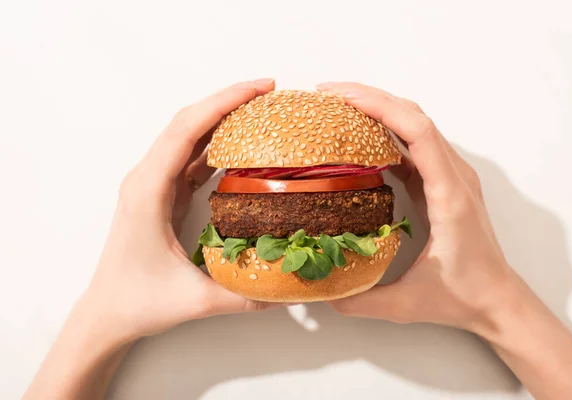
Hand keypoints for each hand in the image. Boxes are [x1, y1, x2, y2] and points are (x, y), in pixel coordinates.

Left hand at [83, 79, 276, 343]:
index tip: (259, 88)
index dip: (223, 102)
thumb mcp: (194, 301)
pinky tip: (238, 145)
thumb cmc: (138, 302)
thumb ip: (244, 296)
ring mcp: (152, 184)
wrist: (106, 312)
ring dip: (221, 119)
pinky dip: (214, 145)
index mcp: (148, 191)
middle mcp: (146, 179)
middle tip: (268, 91)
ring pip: (188, 137)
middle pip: (187, 123)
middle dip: (227, 101)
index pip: (187, 130)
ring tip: (258, 111)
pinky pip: (189, 158)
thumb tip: (288, 291)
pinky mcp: (160, 194)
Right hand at [319, 82, 514, 333]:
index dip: (379, 106)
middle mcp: (455, 176)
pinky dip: (389, 130)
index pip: (417, 131)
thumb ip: (360, 301)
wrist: (498, 299)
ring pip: (417, 124)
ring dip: (380, 108)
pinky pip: (417, 144)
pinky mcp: (444, 182)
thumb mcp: (407, 304)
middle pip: (415, 116)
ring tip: (339, 107)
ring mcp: (452, 176)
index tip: (341, 98)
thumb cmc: (462, 296)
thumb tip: (318, 292)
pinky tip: (362, 136)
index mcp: (449, 195)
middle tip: (327, 95)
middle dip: (370, 97)